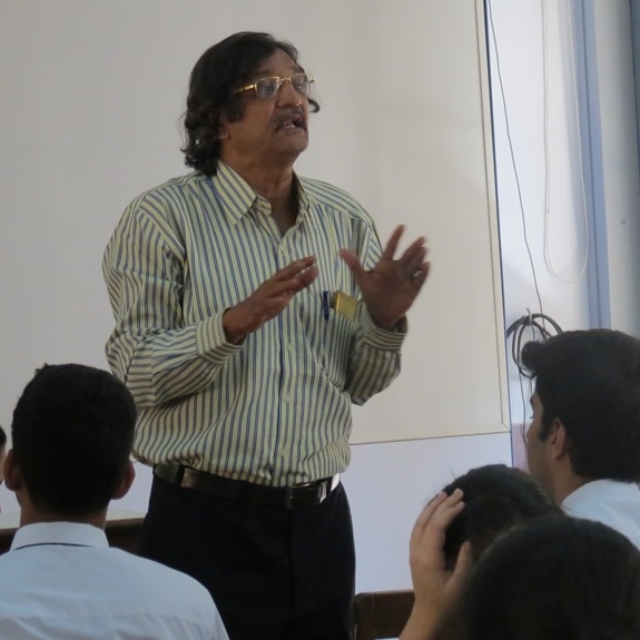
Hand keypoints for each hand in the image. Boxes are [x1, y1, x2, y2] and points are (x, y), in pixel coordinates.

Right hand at [222, 256, 318, 343]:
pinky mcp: (258, 309)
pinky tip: (283, 301)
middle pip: (282, 275)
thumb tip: (311, 275)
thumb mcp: (283, 295)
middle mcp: (269, 287)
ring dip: (285, 285)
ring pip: (274, 290)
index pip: (289, 271)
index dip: (301, 264)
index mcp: (275, 283)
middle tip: (308, 262)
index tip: (314, 257)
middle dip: (295, 268)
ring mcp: (263, 297)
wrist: (240, 318)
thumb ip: (296, 287)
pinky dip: (274, 303)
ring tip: (296, 281)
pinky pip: (266, 305)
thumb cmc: (264, 305)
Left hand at [339, 225, 428, 328]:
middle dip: (413, 247)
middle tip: (421, 238)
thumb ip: (354, 265)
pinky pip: (420, 280)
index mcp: (385, 265)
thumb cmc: (371, 294)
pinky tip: (427, 266)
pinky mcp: (413, 289)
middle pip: (406, 256)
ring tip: (424, 249)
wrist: (380, 313)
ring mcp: (406, 278)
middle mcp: (397, 269)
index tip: (402, 226)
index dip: (396, 238)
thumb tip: (341, 250)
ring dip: (419, 257)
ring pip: (414, 265)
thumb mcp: (362, 280)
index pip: (391, 248)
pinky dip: (424, 273)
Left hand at [400, 490, 472, 639]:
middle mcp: (417, 549)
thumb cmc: (445, 602)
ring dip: (432, 507)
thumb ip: (463, 563)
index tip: (463, 503)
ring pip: (420, 522)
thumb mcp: (459, 585)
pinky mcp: (414, 552)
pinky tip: (434, 510)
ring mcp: (413, 550)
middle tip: (457, 491)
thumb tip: (467, 541)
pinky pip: (418, 528)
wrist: (427, 614)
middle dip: (442, 504)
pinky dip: (426, 515)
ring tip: (444, 495)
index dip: (449, 513)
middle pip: (427, 520)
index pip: (436, 527)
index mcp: (427, 556)